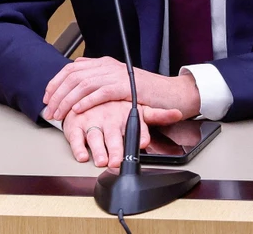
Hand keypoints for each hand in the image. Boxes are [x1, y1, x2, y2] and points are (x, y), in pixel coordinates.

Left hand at [43, 56, 200, 121]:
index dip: (56, 82)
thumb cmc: (144, 92)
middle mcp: (107, 66)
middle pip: (73, 76)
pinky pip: (100, 93)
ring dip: (67, 101)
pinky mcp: (124, 87)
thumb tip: (78, 70)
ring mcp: (116, 75)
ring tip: (59, 113)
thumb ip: (98, 75)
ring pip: (83, 85)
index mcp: (103, 64)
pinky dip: (86, 102)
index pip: (72, 68)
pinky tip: (77, 110)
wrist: (170, 94)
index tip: (47, 96)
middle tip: (49, 109)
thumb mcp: (117, 80)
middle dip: (57, 94)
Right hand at [63, 101, 182, 167]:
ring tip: (101, 160)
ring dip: (98, 149)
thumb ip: (158, 115)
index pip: (135, 125)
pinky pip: (75, 137)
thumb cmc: (114, 105)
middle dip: (115, 149)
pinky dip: (78, 147)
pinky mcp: (75, 125)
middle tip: (117, 161)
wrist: (87, 92)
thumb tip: (177, 113)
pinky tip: (82, 155)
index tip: (144, 142)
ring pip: (95, 137)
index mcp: (125, 114)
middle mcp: (109, 118)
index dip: (140, 134)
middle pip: (113, 135)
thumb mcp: (138, 107)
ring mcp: (92, 122)